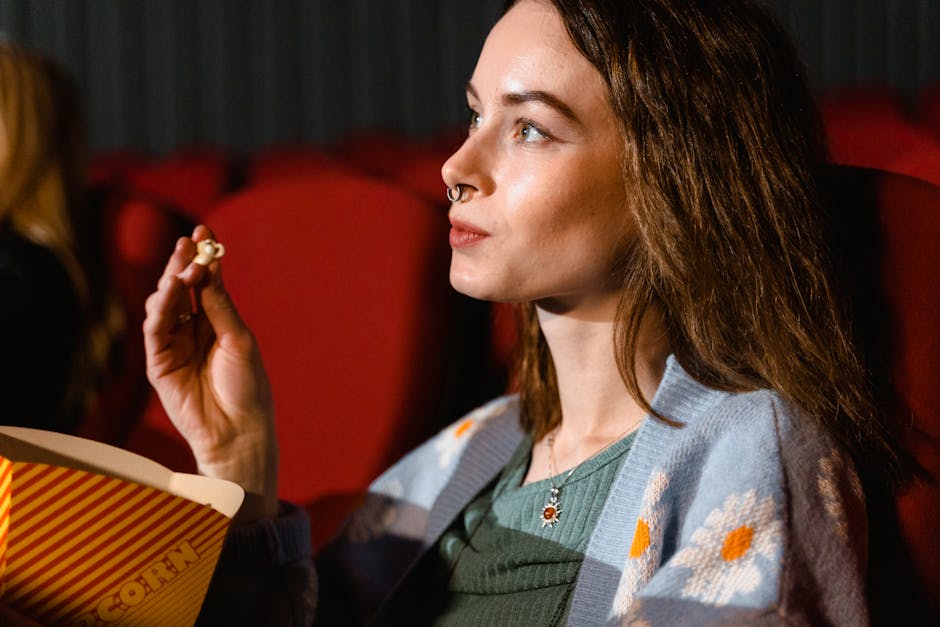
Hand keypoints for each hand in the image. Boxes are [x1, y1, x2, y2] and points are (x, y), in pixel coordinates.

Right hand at [144, 225, 277, 520]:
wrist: (240, 430)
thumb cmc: (248, 386)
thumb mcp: (238, 338)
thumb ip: (218, 305)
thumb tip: (207, 266)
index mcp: (217, 322)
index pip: (205, 282)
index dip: (203, 256)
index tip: (204, 229)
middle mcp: (193, 330)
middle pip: (181, 288)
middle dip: (183, 262)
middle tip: (189, 240)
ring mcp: (173, 346)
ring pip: (164, 305)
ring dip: (171, 281)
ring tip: (184, 265)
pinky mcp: (158, 364)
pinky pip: (154, 330)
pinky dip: (160, 307)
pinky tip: (169, 289)